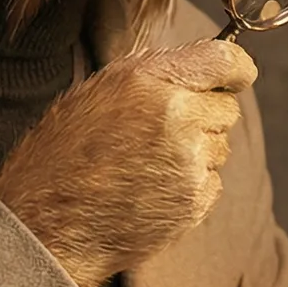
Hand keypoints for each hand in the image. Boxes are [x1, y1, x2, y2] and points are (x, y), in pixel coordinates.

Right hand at [0, 40, 256, 286]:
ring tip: (148, 165)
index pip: (224, 61)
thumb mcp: (96, 93)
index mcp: (148, 81)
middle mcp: (175, 117)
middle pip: (227, 109)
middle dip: (205, 116)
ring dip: (197, 152)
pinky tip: (152, 190)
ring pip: (220, 147)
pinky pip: (213, 182)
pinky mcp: (194, 202)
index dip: (236, 69)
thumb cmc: (62, 155)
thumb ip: (153, 76)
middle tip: (162, 132)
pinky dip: (192, 185)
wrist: (49, 225)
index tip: (237, 76)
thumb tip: (200, 70)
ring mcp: (188, 163)